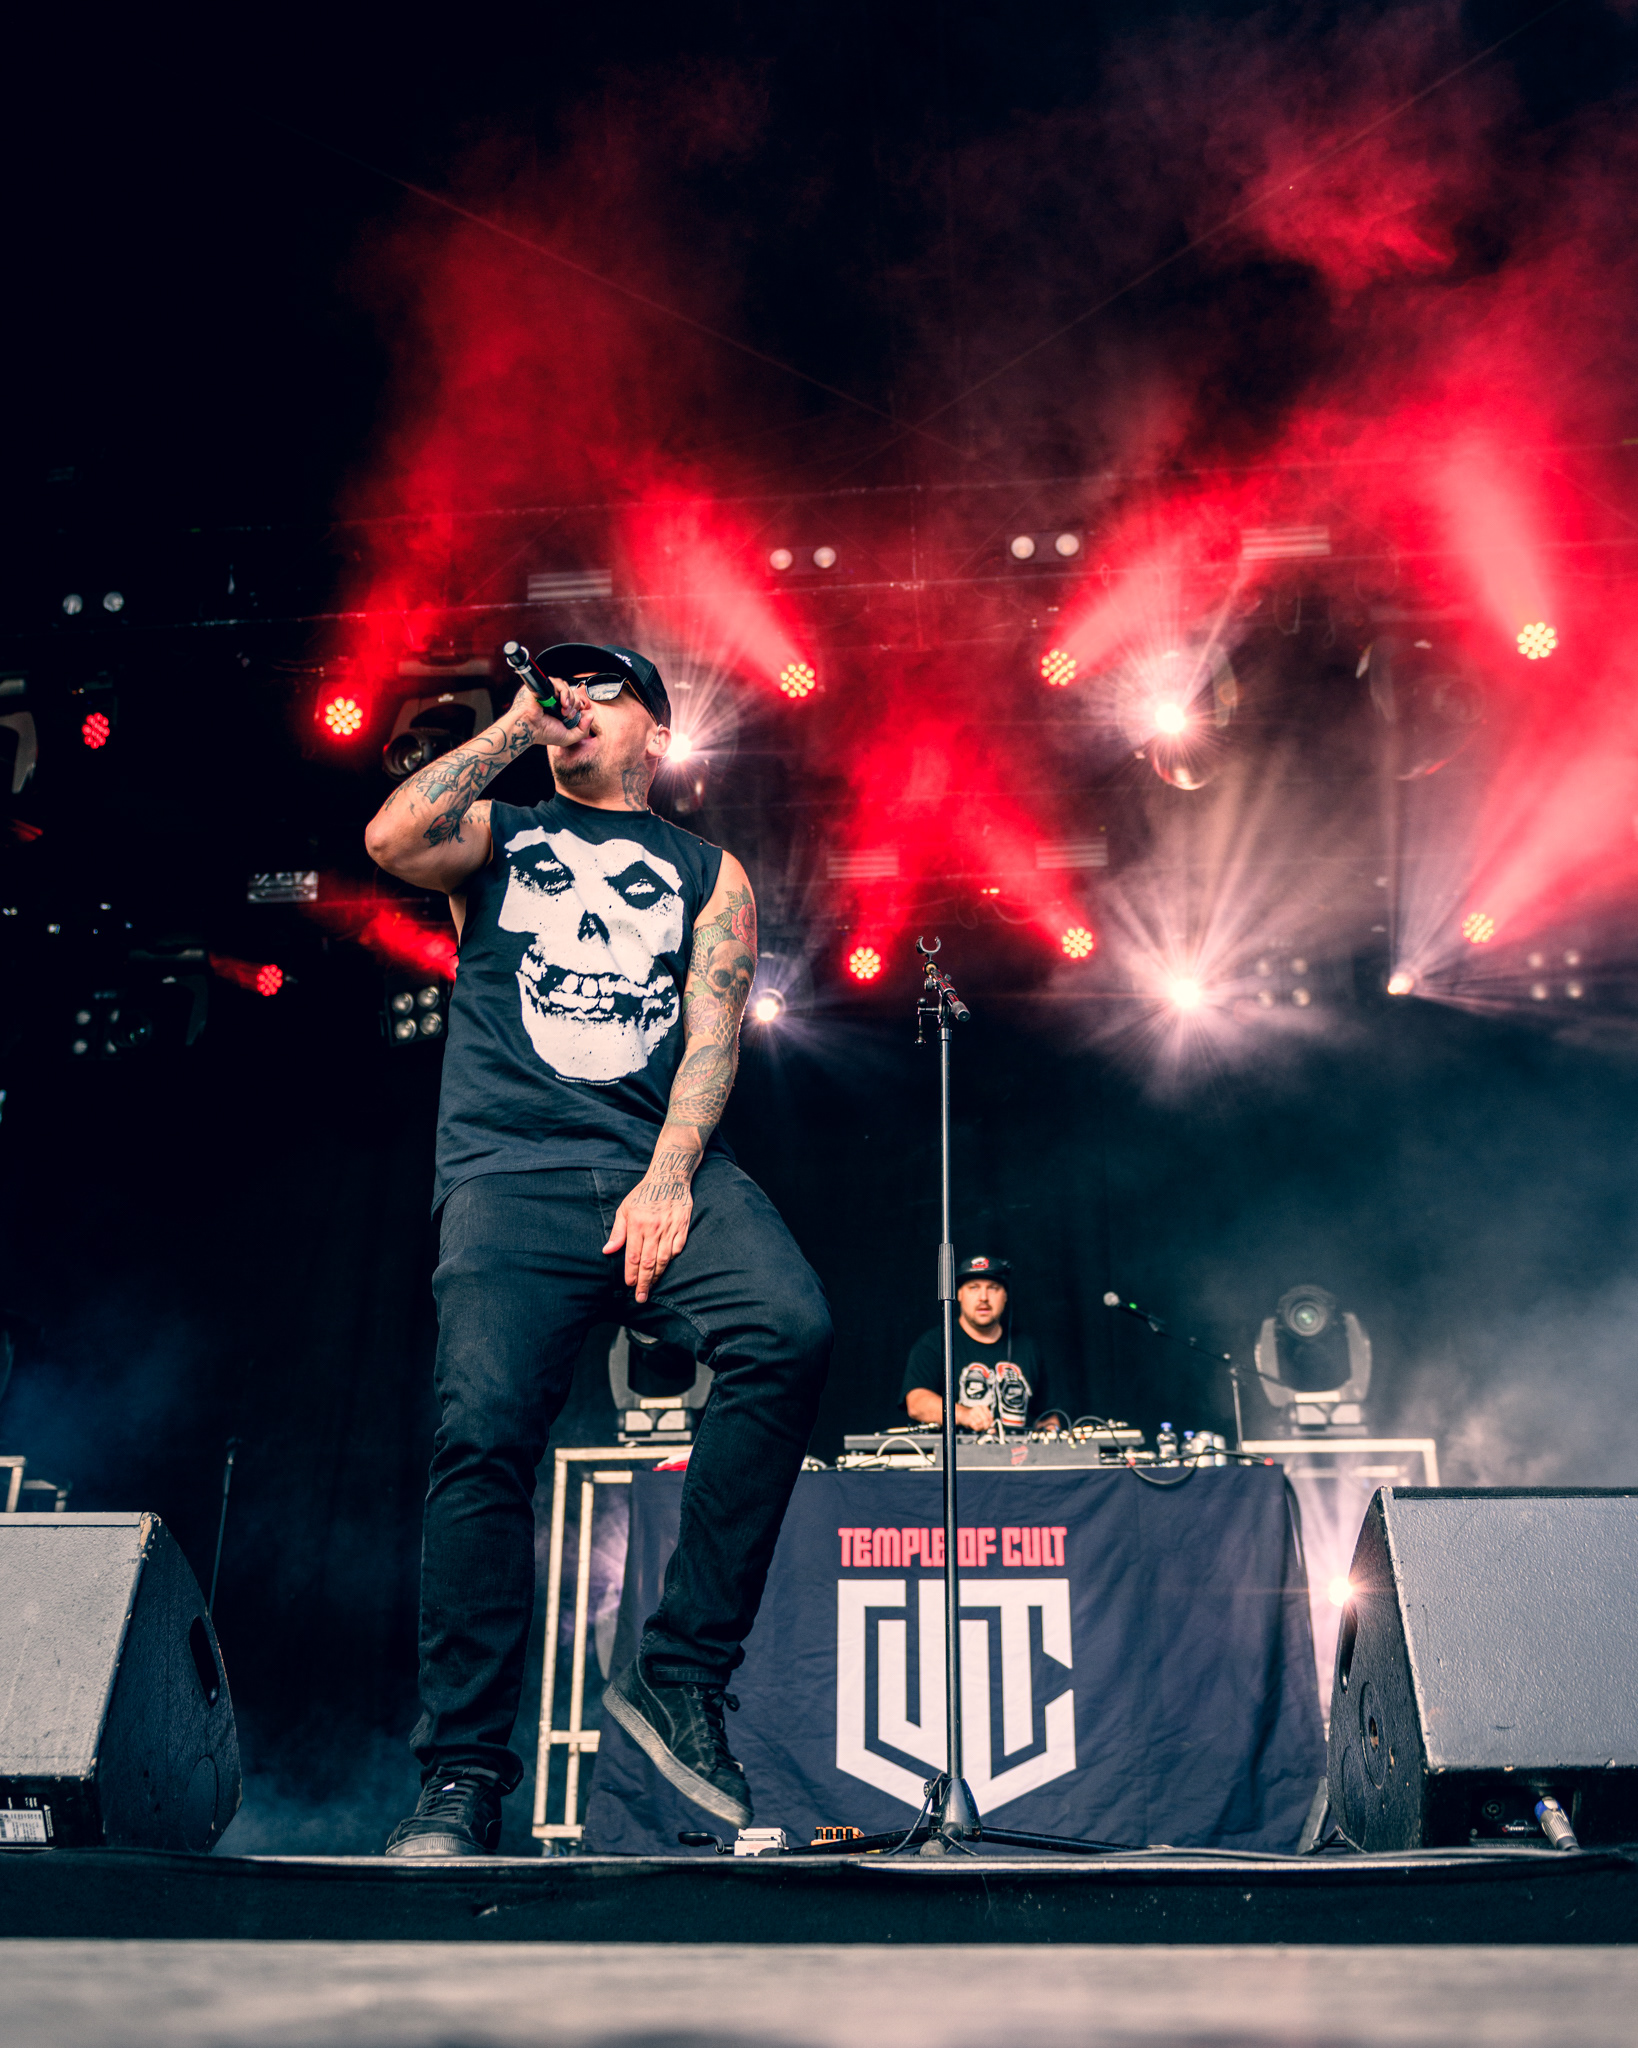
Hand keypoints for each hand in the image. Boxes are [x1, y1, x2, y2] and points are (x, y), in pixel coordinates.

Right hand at [509, 677, 588, 748]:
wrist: (528, 728)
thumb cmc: (543, 733)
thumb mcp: (568, 737)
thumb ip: (583, 730)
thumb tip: (591, 715)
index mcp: (559, 708)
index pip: (575, 700)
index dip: (578, 707)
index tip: (573, 716)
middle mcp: (554, 699)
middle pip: (572, 693)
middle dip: (575, 704)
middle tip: (568, 715)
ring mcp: (548, 691)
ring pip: (566, 687)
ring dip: (570, 699)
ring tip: (564, 710)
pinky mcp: (542, 685)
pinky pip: (557, 682)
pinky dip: (564, 692)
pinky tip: (562, 703)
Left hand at [603, 1154, 694, 1302]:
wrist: (669, 1177)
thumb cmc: (644, 1194)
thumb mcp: (625, 1209)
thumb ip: (618, 1231)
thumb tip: (608, 1251)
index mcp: (637, 1224)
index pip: (633, 1256)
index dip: (631, 1273)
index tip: (629, 1285)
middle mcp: (653, 1228)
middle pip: (648, 1262)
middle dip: (643, 1282)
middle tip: (641, 1297)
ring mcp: (670, 1228)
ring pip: (663, 1259)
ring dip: (657, 1276)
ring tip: (652, 1288)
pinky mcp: (682, 1227)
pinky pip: (677, 1248)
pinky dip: (672, 1260)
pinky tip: (666, 1268)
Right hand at [955, 1403, 993, 1431]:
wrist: (962, 1414)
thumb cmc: (974, 1416)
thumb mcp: (982, 1417)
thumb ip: (988, 1423)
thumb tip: (994, 1430)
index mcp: (983, 1407)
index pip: (990, 1417)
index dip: (990, 1424)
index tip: (989, 1426)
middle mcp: (978, 1408)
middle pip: (986, 1420)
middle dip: (986, 1426)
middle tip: (984, 1428)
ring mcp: (973, 1413)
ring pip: (981, 1424)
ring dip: (981, 1428)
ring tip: (978, 1426)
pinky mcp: (969, 1419)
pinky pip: (976, 1427)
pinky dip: (976, 1428)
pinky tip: (975, 1426)